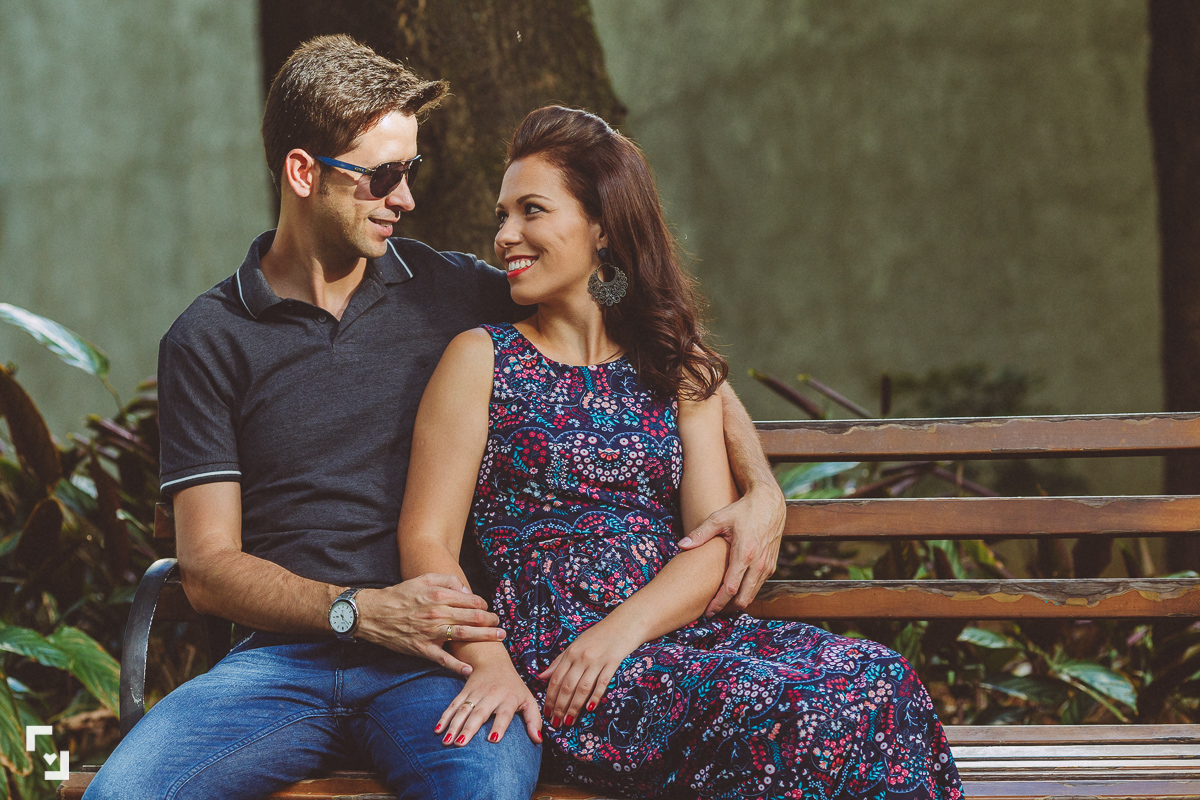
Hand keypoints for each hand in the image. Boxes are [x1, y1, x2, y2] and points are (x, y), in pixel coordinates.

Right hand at [355, 574, 504, 674]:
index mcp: (439, 596)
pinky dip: (457, 665)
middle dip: (490, 621)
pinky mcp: (422, 649)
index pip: (471, 601)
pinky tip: (469, 669)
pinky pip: (443, 659)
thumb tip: (466, 591)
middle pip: (473, 618)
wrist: (374, 614)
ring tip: (498, 638)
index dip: (483, 606)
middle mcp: (437, 613)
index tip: (488, 610)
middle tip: (501, 626)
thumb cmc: (400, 595)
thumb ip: (447, 581)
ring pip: (464, 635)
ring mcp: (430, 632)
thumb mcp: (423, 579)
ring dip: (484, 637)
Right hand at [435, 655, 541, 746]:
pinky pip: (453, 705)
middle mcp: (492, 695)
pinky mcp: (464, 691)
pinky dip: (444, 717)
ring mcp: (476, 692)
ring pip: (463, 709)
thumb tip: (538, 741)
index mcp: (509, 698)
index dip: (499, 726)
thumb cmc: (514, 687)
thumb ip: (534, 720)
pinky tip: (437, 730)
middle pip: (480, 713)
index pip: (504, 713)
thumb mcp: (528, 699)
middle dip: (469, 728)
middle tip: (461, 744)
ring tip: (447, 741)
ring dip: (454, 725)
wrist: (494, 662)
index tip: (492, 740)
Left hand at [538, 621, 640, 726]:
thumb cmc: (597, 636)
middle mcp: (582, 657)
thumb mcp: (575, 645)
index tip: (546, 713)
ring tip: (569, 721)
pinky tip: (589, 709)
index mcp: (571, 653)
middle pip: (567, 686)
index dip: (550, 697)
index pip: (556, 679)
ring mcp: (597, 660)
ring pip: (582, 688)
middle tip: (555, 723)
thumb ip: (559, 662)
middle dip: (559, 707)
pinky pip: (602, 683)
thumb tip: (541, 677)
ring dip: (574, 707)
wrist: (623, 624)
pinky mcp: (612, 663)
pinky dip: (595, 697)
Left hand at [679, 483, 783, 615]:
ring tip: (721, 605)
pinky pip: (758, 586)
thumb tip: (681, 545)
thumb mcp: (719, 518)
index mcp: (745, 553)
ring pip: (752, 594)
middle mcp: (759, 563)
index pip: (730, 588)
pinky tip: (734, 592)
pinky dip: (747, 593)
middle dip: (727, 608)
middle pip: (743, 598)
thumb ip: (700, 534)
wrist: (769, 503)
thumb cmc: (743, 510)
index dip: (718, 603)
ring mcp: (767, 566)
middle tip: (712, 612)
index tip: (707, 611)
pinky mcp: (772, 565)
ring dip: (738, 602)